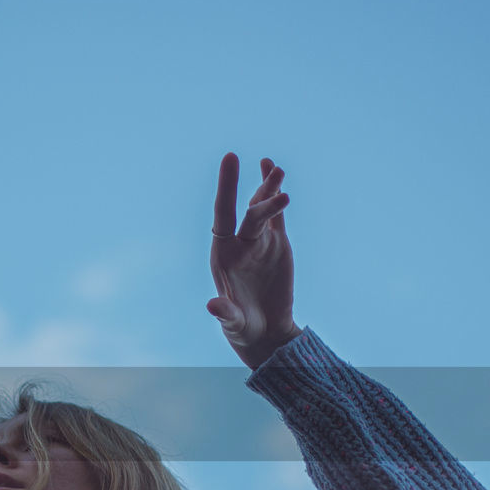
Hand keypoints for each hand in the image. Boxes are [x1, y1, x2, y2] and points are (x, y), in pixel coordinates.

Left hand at [208, 152, 300, 369]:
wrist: (263, 330)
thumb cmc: (242, 327)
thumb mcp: (233, 323)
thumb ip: (224, 314)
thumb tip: (212, 307)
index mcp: (223, 255)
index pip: (223, 215)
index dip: (227, 188)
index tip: (231, 159)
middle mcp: (239, 244)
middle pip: (250, 213)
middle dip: (262, 197)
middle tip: (276, 178)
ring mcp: (258, 242)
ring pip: (262, 210)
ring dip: (270, 189)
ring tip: (277, 169)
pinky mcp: (276, 245)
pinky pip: (276, 216)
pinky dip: (275, 196)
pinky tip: (275, 173)